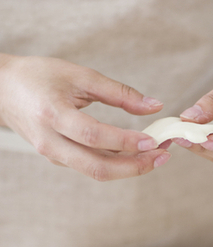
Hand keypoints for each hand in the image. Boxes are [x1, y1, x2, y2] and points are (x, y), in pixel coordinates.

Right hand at [0, 55, 170, 179]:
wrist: (2, 91)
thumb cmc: (38, 77)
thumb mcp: (78, 75)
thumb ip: (118, 92)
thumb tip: (154, 106)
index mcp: (52, 115)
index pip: (93, 135)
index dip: (124, 141)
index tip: (152, 140)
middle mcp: (50, 142)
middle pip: (96, 167)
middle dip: (134, 166)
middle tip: (162, 156)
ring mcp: (53, 154)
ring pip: (96, 172)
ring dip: (129, 168)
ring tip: (156, 156)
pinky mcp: (58, 159)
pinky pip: (91, 167)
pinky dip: (116, 164)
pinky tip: (136, 154)